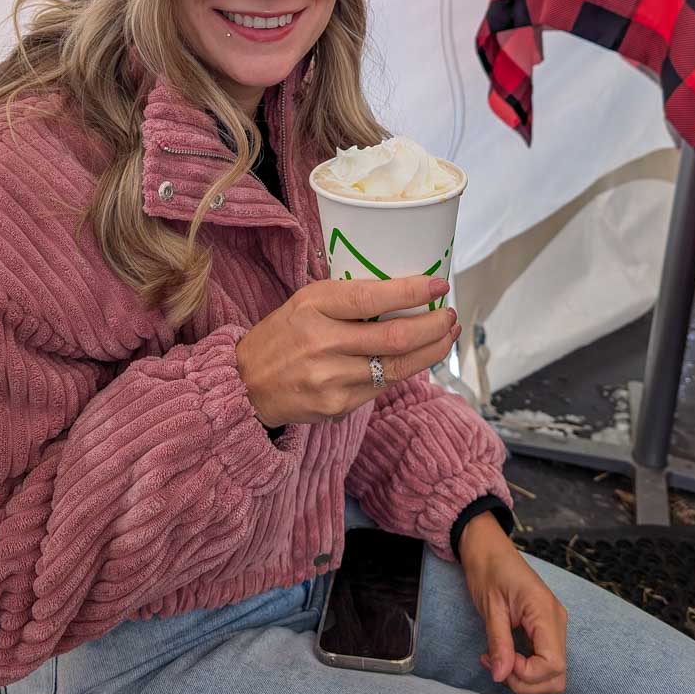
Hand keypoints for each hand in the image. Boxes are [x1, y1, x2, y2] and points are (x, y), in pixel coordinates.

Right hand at [235, 274, 459, 427]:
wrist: (245, 384)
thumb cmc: (282, 335)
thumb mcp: (305, 301)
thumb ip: (348, 298)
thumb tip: (404, 293)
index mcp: (312, 307)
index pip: (371, 298)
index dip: (411, 292)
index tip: (438, 286)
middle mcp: (321, 343)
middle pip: (395, 337)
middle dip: (433, 326)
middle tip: (449, 316)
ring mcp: (331, 379)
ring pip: (397, 367)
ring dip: (430, 351)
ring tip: (445, 336)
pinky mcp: (337, 407)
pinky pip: (382, 386)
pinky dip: (405, 370)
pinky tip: (416, 358)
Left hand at [459, 513, 567, 693]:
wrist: (487, 547)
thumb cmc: (487, 568)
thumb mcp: (490, 606)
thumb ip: (498, 642)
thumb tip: (501, 677)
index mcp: (544, 611)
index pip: (553, 664)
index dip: (527, 674)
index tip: (500, 660)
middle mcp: (556, 620)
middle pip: (557, 674)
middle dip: (526, 681)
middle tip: (496, 663)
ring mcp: (553, 624)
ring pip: (552, 672)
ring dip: (525, 677)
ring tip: (496, 659)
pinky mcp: (545, 627)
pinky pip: (544, 659)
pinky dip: (525, 666)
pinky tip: (503, 654)